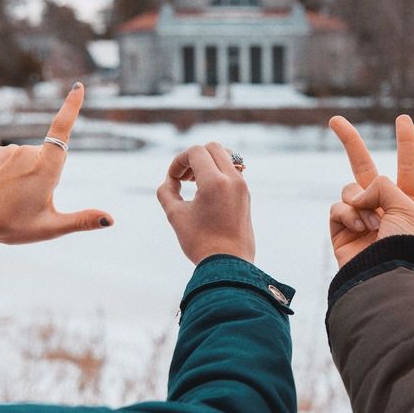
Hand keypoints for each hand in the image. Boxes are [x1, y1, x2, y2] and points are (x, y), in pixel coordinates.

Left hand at [0, 83, 113, 244]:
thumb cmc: (10, 225)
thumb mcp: (50, 228)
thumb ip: (82, 221)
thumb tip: (110, 220)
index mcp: (46, 169)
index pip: (62, 130)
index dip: (71, 107)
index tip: (78, 87)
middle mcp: (29, 153)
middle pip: (52, 159)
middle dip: (49, 177)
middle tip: (28, 204)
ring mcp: (12, 151)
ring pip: (35, 160)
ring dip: (31, 176)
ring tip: (14, 199)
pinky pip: (18, 159)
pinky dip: (17, 173)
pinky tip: (4, 189)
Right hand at [156, 142, 254, 264]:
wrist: (229, 265)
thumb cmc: (200, 242)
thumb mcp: (175, 215)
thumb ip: (167, 192)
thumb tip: (171, 180)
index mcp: (215, 182)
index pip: (196, 152)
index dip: (179, 161)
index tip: (173, 179)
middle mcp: (233, 179)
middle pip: (212, 148)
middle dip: (194, 158)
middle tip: (184, 178)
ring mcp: (242, 186)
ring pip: (225, 156)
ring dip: (207, 163)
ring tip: (193, 183)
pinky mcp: (246, 195)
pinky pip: (232, 170)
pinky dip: (218, 172)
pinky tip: (206, 191)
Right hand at [328, 115, 413, 267]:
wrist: (389, 279)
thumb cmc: (408, 245)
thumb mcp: (406, 206)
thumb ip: (381, 185)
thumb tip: (355, 196)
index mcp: (409, 203)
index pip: (407, 166)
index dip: (405, 142)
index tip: (403, 119)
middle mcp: (383, 208)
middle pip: (365, 168)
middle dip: (350, 142)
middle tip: (335, 119)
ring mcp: (361, 220)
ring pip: (348, 190)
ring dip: (358, 201)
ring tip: (371, 222)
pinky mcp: (341, 232)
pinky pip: (337, 208)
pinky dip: (347, 214)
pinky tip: (359, 228)